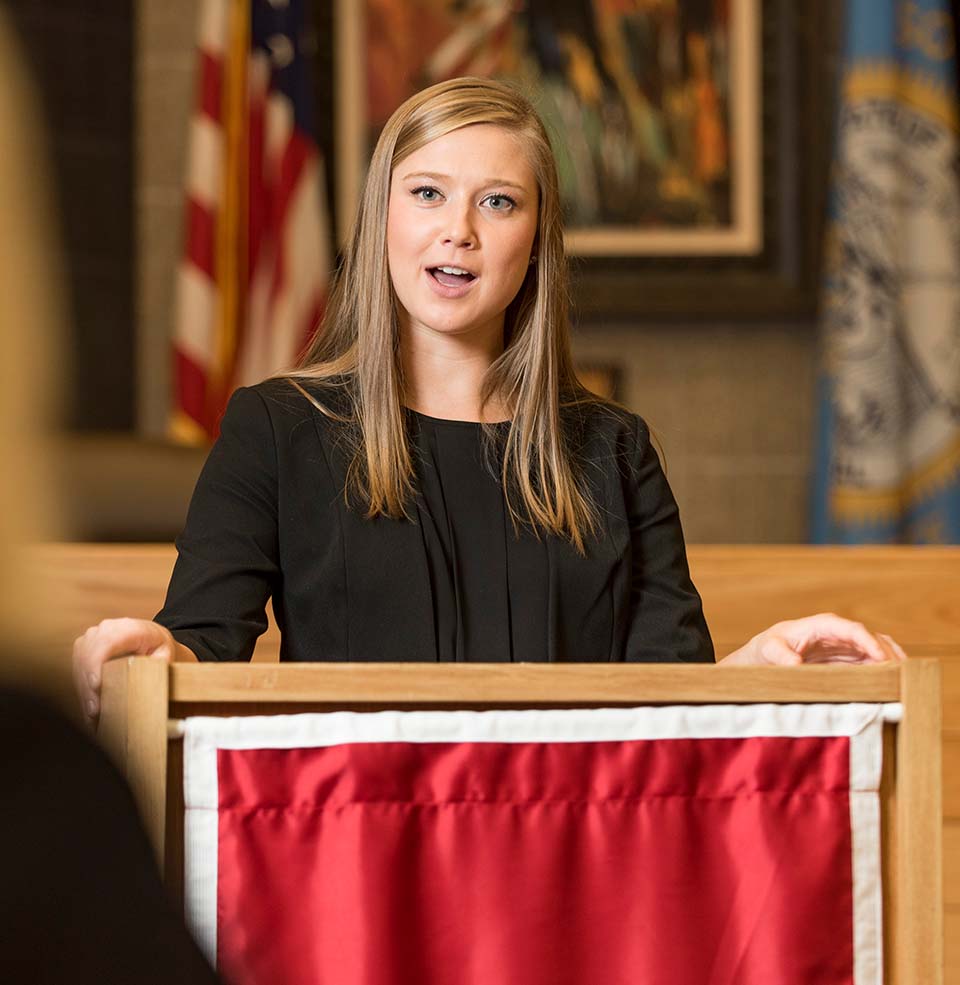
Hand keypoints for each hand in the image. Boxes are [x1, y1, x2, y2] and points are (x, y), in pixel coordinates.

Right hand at [72, 618, 177, 725]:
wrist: (149, 637)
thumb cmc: (158, 646)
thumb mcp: (165, 653)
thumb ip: (158, 664)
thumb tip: (148, 678)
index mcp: (129, 627)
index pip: (106, 642)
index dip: (97, 663)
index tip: (95, 685)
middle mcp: (106, 628)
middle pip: (89, 655)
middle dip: (88, 685)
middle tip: (95, 711)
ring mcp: (92, 636)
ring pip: (80, 663)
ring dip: (84, 690)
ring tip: (92, 714)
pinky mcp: (83, 647)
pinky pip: (77, 668)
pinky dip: (82, 689)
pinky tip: (88, 707)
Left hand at [718, 612, 907, 666]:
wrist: (764, 656)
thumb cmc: (767, 649)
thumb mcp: (769, 650)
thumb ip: (781, 655)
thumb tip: (796, 665)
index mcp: (823, 625)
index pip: (852, 629)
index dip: (869, 642)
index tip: (881, 658)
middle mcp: (839, 633)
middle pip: (871, 638)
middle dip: (888, 654)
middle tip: (900, 675)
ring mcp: (846, 645)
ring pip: (877, 649)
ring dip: (891, 663)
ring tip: (903, 681)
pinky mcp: (848, 659)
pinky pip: (873, 662)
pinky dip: (885, 670)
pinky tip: (894, 684)